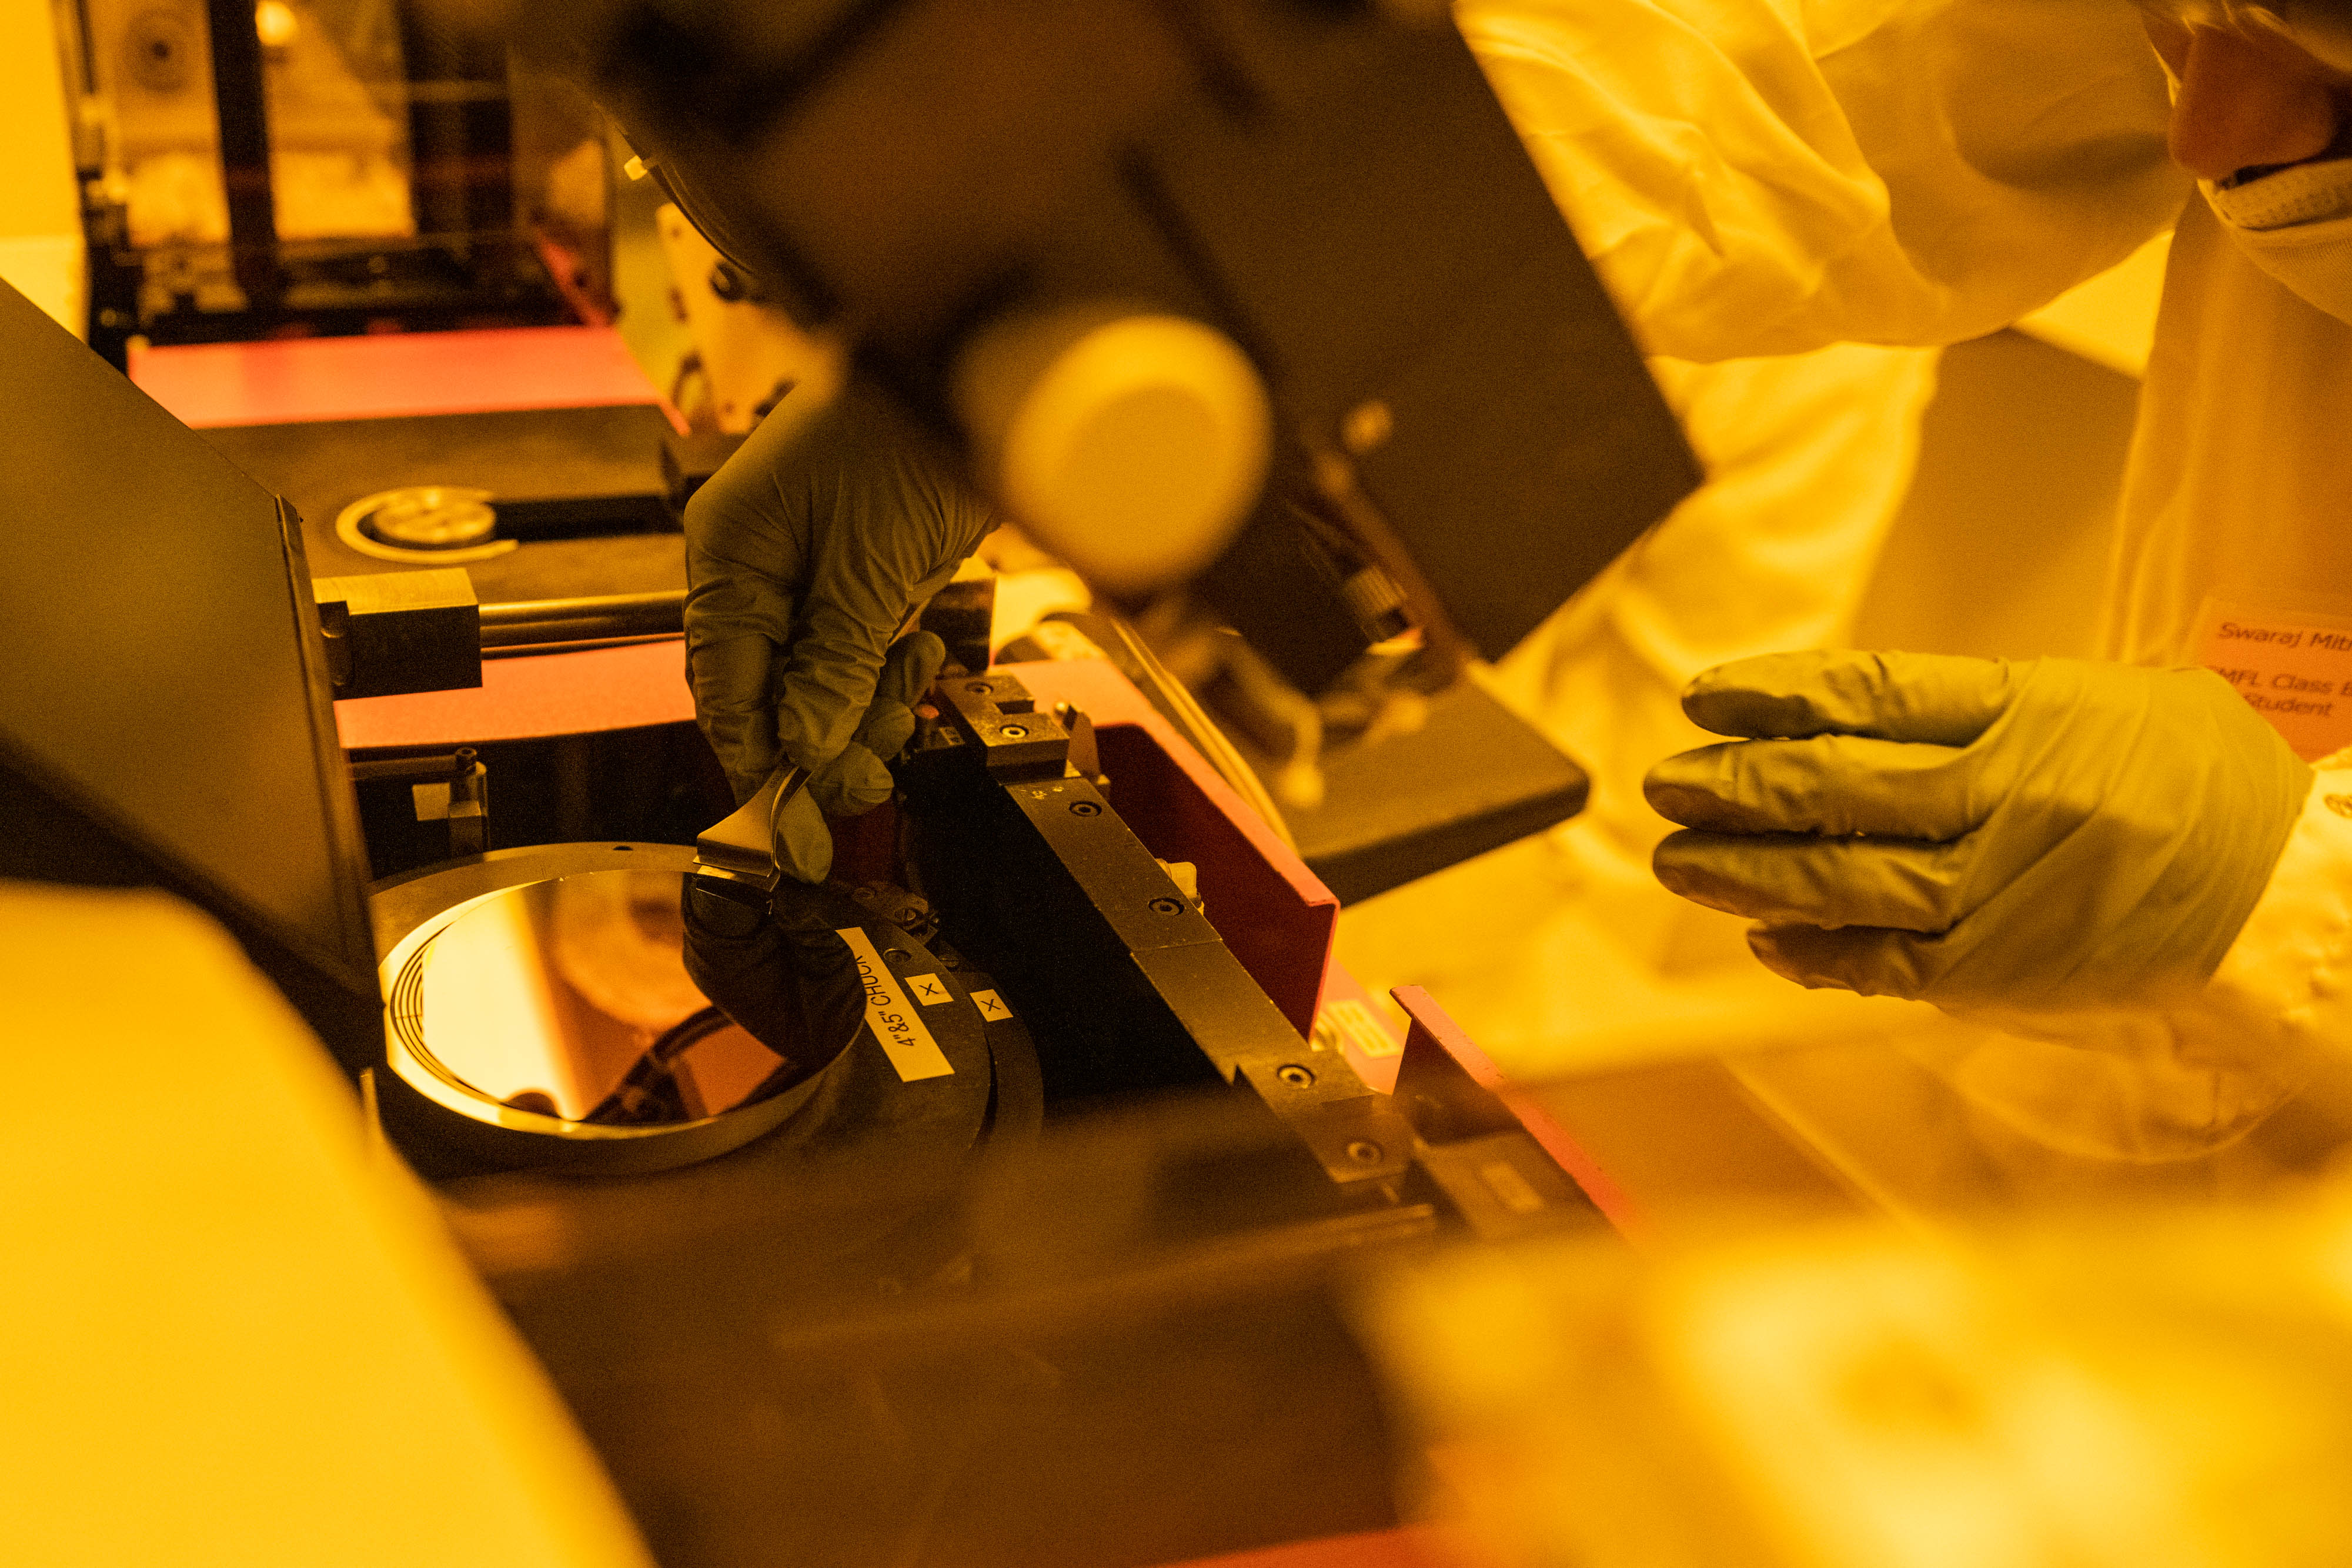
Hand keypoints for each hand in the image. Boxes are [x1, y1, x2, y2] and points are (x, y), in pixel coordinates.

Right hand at [685, 384, 992, 880]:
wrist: (973, 375)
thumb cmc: (905, 434)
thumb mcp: (870, 562)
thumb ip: (835, 659)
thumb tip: (806, 745)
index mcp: (731, 554)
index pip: (722, 682)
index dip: (755, 753)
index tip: (791, 812)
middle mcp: (759, 567)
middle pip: (768, 692)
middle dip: (819, 736)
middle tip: (869, 772)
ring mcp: (809, 574)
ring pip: (818, 682)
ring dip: (863, 704)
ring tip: (907, 676)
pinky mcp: (858, 579)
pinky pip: (857, 654)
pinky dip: (887, 671)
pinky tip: (918, 651)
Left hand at [1643, 650, 2310, 1009]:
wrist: (2291, 896)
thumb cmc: (2198, 787)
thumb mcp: (2105, 703)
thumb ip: (1987, 707)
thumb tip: (1857, 714)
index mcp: (2029, 712)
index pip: (1869, 693)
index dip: (1772, 695)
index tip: (1706, 695)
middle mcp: (2004, 797)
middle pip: (1833, 784)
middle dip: (1731, 784)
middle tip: (1666, 782)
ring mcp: (1997, 890)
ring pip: (1838, 876)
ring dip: (1741, 870)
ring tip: (1677, 859)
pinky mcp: (1998, 971)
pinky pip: (1880, 961)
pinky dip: (1813, 950)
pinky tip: (1765, 937)